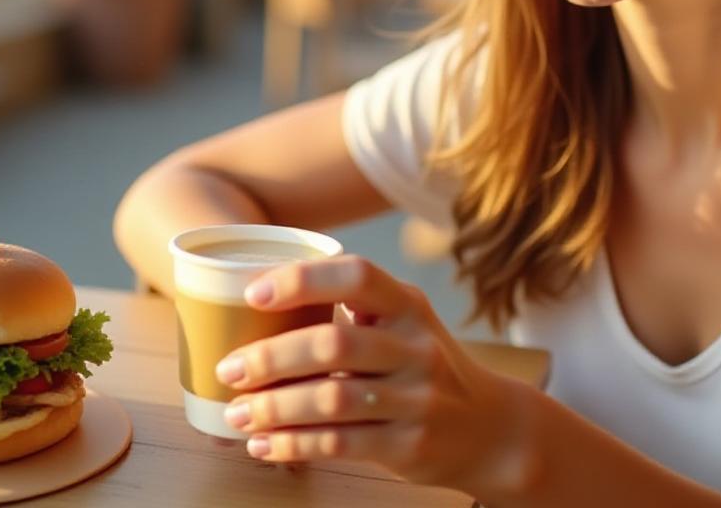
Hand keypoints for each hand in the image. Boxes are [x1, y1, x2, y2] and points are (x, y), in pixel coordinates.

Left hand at [213, 255, 534, 497]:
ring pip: (330, 400)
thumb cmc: (425, 366)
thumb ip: (353, 308)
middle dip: (270, 357)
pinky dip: (293, 444)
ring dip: (273, 407)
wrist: (491, 428)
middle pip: (333, 344)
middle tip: (229, 368)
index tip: (253, 294)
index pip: (357, 275)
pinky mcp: (408, 445)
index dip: (302, 280)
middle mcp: (416, 347)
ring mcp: (416, 399)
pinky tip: (263, 445)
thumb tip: (260, 302)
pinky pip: (340, 444)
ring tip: (237, 412)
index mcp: (408, 305)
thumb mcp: (405, 323)